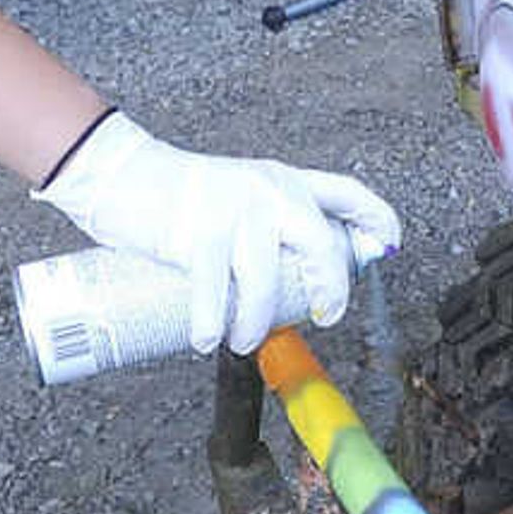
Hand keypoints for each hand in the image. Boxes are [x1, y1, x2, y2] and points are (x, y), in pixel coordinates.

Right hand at [33, 112, 402, 352]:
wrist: (121, 173)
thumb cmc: (181, 195)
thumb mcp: (241, 196)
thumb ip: (271, 224)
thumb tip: (301, 274)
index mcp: (283, 182)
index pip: (347, 193)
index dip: (377, 219)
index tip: (391, 246)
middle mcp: (268, 192)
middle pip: (323, 243)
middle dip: (331, 288)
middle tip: (324, 315)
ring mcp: (234, 212)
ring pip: (266, 283)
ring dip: (257, 323)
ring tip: (242, 340)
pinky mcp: (198, 235)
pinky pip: (214, 293)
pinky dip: (211, 324)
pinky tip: (205, 338)